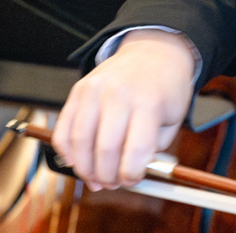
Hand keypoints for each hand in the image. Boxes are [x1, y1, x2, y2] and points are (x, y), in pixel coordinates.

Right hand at [51, 30, 197, 189]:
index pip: (136, 152)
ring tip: (95, 178)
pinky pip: (63, 129)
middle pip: (105, 150)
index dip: (131, 176)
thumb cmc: (165, 89)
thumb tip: (126, 175)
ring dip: (85, 170)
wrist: (153, 52)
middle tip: (112, 184)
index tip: (132, 180)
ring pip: (79, 143)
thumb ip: (152, 149)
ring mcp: (95, 90)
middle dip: (107, 177)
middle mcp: (119, 94)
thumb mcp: (172, 119)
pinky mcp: (78, 90)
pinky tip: (77, 161)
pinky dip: (66, 152)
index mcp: (149, 103)